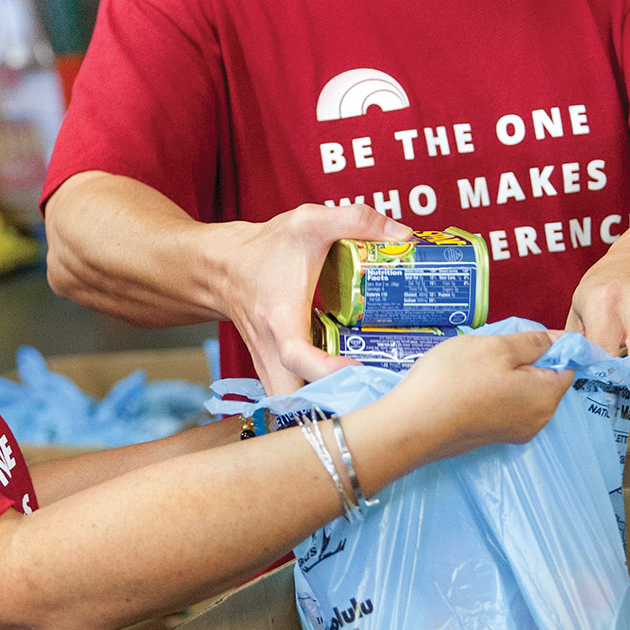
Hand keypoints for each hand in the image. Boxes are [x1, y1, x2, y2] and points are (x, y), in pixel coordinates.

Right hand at [212, 202, 409, 393]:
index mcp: (280, 319)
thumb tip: (405, 237)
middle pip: (294, 401)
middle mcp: (271, 352)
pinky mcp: (274, 373)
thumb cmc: (266, 249)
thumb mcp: (310, 222)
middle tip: (373, 395)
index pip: (298, 356)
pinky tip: (352, 392)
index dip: (328, 369)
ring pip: (293, 408)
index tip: (359, 368)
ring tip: (369, 399)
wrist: (224, 268)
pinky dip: (319, 402)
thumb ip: (357, 220)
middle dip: (331, 407)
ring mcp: (269, 367)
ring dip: (326, 409)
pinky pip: (295, 400)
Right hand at [377, 329, 574, 468]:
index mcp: (546, 397)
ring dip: (505, 375)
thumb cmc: (454, 381)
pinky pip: (504, 406)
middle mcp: (537, 420)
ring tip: (474, 367)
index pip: (567, 365)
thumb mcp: (497, 347)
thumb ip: (534, 342)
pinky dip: (492, 391)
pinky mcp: (492, 437)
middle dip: (524, 361)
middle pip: (544, 380)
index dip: (550, 346)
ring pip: (522, 392)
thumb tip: (561, 340)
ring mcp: (514, 432)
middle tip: (491, 350)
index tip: (521, 337)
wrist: (411, 425)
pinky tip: (467, 384)